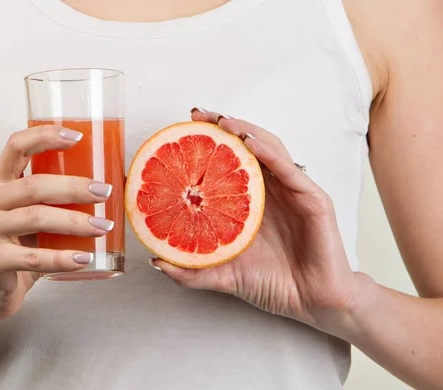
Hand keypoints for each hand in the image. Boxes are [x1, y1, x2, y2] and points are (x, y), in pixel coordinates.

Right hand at [0, 126, 113, 321]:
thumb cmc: (17, 247)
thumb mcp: (30, 217)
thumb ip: (56, 201)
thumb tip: (112, 185)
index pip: (16, 146)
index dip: (45, 136)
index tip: (78, 137)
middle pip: (33, 185)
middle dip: (73, 187)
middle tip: (104, 192)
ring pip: (35, 218)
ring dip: (75, 221)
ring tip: (103, 226)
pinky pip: (33, 258)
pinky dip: (62, 259)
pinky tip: (85, 258)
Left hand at [153, 110, 358, 330]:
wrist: (313, 304)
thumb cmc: (273, 285)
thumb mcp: (223, 275)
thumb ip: (191, 270)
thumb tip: (154, 260)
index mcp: (250, 202)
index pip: (228, 161)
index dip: (208, 143)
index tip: (182, 129)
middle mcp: (271, 190)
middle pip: (247, 146)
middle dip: (223, 126)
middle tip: (197, 115)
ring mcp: (293, 191)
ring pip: (269, 148)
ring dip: (245, 131)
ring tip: (221, 122)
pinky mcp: (313, 199)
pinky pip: (289, 170)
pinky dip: (270, 153)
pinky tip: (250, 143)